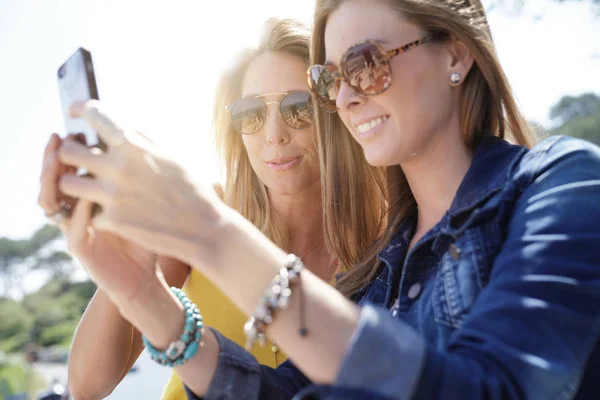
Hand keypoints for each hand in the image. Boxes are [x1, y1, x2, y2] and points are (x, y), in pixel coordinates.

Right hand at [38, 132, 157, 301]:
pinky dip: (79, 212)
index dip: (68, 146)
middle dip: (54, 156)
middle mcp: (75, 209)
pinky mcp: (81, 248)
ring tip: (59, 162)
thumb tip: (143, 136)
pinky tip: (86, 199)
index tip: (77, 127)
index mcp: (87, 194)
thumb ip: (138, 172)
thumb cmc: (148, 233)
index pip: (69, 164)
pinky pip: (73, 228)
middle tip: (60, 139)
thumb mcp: (144, 197)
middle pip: (53, 177)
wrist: (146, 274)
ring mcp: (75, 228)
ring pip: (50, 201)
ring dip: (53, 180)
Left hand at [57, 101, 225, 269]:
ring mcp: (113, 195)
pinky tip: (109, 213)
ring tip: (85, 187)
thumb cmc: (193, 191)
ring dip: (74, 183)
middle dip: (71, 153)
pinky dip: (96, 212)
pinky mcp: (112, 220)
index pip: (95, 115)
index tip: (75, 113)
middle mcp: (119, 167)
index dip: (80, 109)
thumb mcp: (172, 158)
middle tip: (78, 158)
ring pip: (67, 183)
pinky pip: (87, 212)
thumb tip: (124, 127)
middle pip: (69, 151)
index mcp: (135, 145)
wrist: (204, 229)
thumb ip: (144, 142)